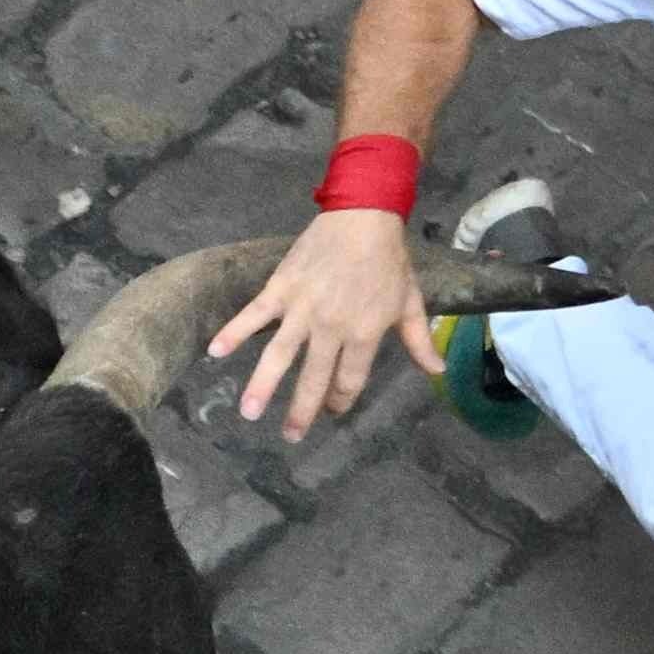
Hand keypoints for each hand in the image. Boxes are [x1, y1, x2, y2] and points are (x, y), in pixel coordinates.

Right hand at [209, 207, 438, 442]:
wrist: (363, 217)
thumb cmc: (389, 261)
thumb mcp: (410, 303)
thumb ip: (418, 340)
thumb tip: (438, 371)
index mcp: (364, 334)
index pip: (349, 380)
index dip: (340, 400)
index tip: (332, 411)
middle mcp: (331, 329)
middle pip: (313, 378)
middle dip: (301, 411)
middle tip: (289, 436)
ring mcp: (302, 310)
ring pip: (279, 355)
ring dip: (262, 386)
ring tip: (247, 412)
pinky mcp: (280, 289)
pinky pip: (253, 315)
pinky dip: (233, 332)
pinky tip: (215, 352)